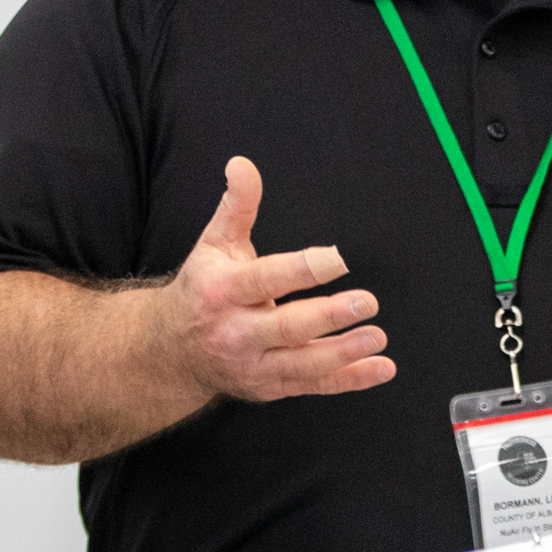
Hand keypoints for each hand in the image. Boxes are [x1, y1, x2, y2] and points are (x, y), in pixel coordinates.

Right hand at [157, 156, 393, 400]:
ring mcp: (253, 365)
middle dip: (328, 317)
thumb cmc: (203, 289)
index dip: (302, 270)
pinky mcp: (270, 387)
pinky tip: (381, 367)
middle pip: (287, 327)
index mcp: (222, 291)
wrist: (170, 351)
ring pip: (302, 364)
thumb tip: (242, 164)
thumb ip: (237, 206)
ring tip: (377, 337)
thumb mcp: (214, 244)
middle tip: (366, 302)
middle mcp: (236, 332)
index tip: (336, 259)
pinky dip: (349, 379)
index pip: (265, 279)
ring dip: (343, 353)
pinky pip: (313, 386)